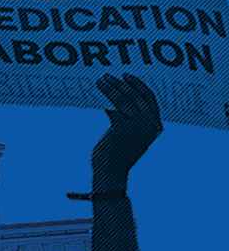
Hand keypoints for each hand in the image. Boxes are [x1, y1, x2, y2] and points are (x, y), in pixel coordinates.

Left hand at [93, 73, 162, 190]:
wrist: (111, 174)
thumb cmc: (118, 154)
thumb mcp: (132, 135)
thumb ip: (134, 119)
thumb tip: (122, 96)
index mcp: (156, 126)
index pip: (150, 98)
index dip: (138, 85)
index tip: (126, 76)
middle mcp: (150, 125)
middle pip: (136, 96)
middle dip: (121, 84)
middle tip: (107, 76)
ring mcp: (137, 127)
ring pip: (123, 100)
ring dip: (110, 88)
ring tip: (100, 81)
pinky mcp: (122, 129)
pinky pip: (112, 108)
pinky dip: (103, 99)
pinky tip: (95, 94)